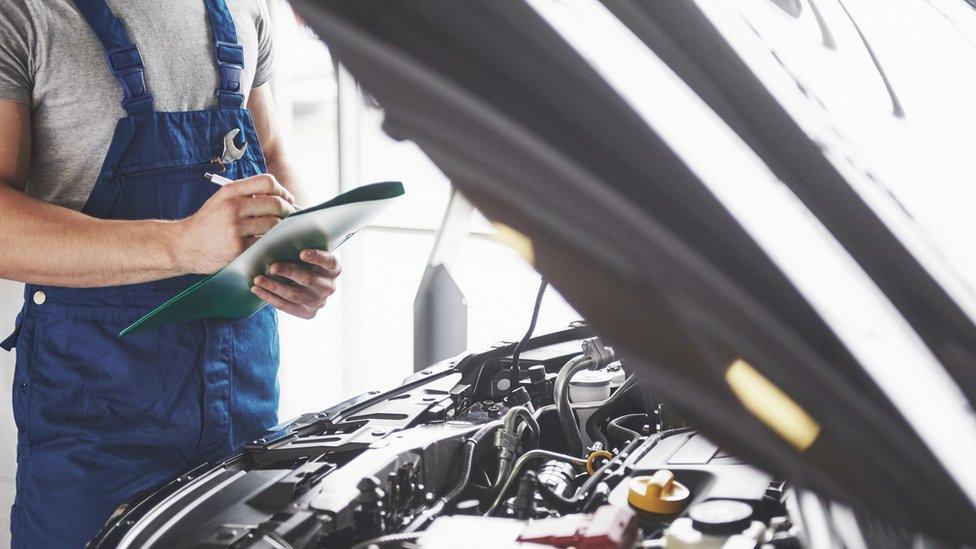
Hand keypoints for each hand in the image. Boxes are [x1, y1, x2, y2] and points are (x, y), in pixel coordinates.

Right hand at [177, 174, 295, 273]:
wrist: (184, 245)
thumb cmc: (208, 223)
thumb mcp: (221, 200)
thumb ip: (246, 195)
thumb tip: (280, 196)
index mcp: (230, 192)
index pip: (267, 182)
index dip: (282, 191)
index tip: (287, 199)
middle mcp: (233, 207)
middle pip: (275, 203)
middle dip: (288, 210)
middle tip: (289, 216)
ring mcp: (236, 228)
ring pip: (274, 224)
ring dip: (280, 228)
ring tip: (277, 230)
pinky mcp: (238, 248)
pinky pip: (265, 242)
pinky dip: (270, 242)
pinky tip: (268, 242)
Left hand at [251, 249, 340, 318]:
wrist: (301, 282)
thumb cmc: (300, 261)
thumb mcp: (304, 251)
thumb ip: (297, 245)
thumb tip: (276, 233)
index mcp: (334, 269)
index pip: (330, 262)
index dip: (317, 258)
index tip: (302, 253)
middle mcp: (330, 287)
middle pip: (309, 280)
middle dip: (289, 272)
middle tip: (272, 267)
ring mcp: (320, 302)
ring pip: (295, 295)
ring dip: (274, 287)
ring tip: (258, 279)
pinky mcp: (308, 313)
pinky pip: (287, 307)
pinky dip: (270, 298)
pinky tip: (257, 290)